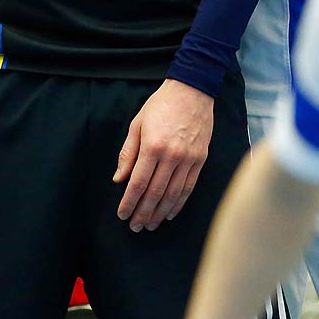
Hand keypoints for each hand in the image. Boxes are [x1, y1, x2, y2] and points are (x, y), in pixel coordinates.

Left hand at [114, 79, 213, 230]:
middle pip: (155, 193)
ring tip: (150, 225)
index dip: (129, 202)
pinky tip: (170, 212)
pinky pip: (189, 187)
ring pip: (173, 194)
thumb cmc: (161, 105)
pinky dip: (179, 203)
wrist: (192, 91)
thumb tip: (119, 178)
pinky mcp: (200, 159)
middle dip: (143, 213)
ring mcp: (188, 159)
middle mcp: (171, 155)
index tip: (123, 214)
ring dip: (160, 213)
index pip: (138, 183)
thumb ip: (128, 153)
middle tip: (135, 226)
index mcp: (152, 146)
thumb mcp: (137, 124)